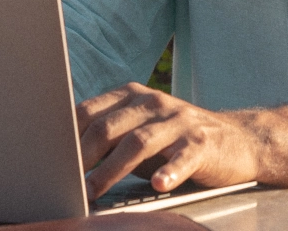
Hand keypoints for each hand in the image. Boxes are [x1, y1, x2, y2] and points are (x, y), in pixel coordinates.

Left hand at [75, 83, 255, 198]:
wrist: (237, 140)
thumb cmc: (175, 141)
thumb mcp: (140, 131)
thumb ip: (108, 137)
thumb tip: (61, 158)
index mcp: (133, 96)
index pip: (91, 111)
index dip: (68, 136)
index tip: (49, 160)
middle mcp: (154, 103)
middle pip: (110, 127)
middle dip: (83, 155)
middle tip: (64, 180)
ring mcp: (180, 121)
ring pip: (139, 142)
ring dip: (112, 169)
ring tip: (93, 190)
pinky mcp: (203, 142)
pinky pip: (183, 157)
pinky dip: (169, 171)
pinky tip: (157, 185)